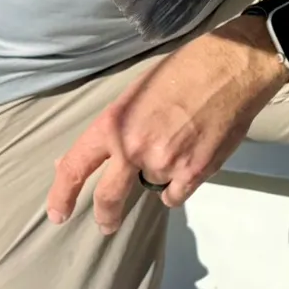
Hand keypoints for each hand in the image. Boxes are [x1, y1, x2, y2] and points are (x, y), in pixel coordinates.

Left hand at [46, 22, 285, 233]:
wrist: (231, 66)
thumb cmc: (183, 68)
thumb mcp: (137, 91)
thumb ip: (115, 125)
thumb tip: (94, 154)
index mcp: (114, 123)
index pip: (75, 166)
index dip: (62, 193)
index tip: (58, 212)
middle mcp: (133, 148)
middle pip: (107, 198)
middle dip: (106, 215)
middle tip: (107, 222)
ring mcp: (164, 163)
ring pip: (152, 186)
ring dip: (160, 174)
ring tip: (180, 142)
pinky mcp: (193, 173)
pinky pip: (175, 194)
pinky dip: (181, 184)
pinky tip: (192, 157)